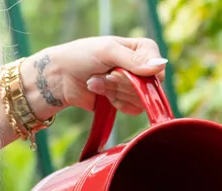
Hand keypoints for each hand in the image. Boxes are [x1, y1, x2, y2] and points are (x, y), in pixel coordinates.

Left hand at [22, 36, 168, 117]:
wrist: (60, 77)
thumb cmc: (81, 56)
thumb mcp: (107, 51)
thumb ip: (134, 60)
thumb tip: (160, 66)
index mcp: (141, 49)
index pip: (158, 67)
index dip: (141, 74)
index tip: (117, 69)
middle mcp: (141, 68)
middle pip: (149, 86)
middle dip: (122, 83)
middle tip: (104, 75)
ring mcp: (133, 86)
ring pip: (140, 99)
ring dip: (114, 91)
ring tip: (98, 81)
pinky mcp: (124, 101)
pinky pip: (132, 109)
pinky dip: (115, 102)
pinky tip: (100, 94)